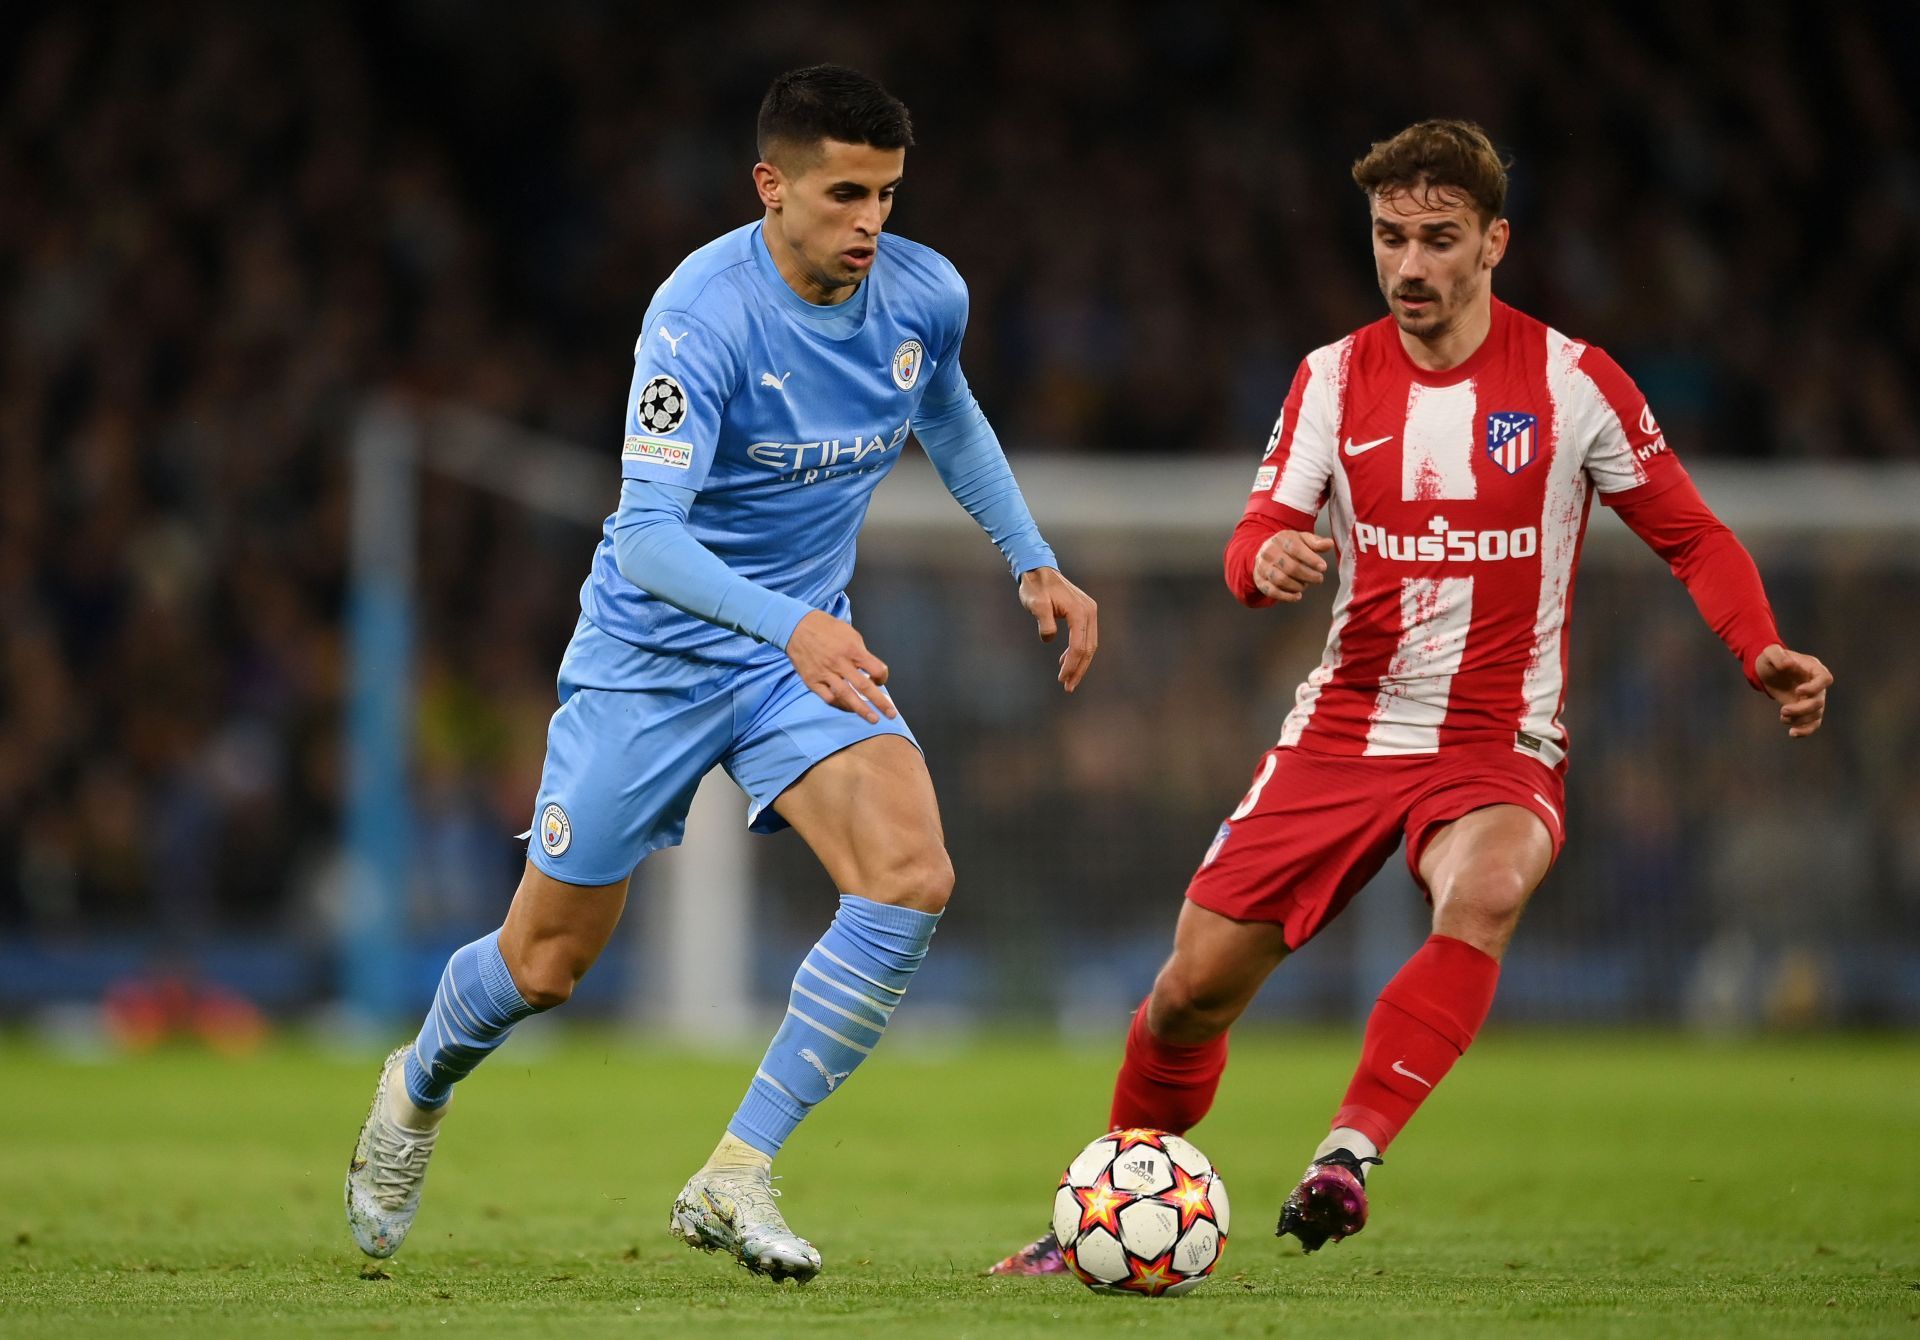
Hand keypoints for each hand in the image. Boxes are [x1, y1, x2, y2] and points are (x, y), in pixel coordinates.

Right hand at [785, 611, 895, 723]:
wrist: (796, 627)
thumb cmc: (826, 628)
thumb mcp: (850, 633)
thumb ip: (861, 652)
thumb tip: (871, 670)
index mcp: (852, 649)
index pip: (875, 669)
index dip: (882, 677)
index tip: (880, 680)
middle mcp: (839, 663)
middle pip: (864, 687)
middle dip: (880, 702)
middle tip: (891, 714)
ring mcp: (825, 674)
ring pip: (846, 696)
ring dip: (861, 710)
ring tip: (873, 719)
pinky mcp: (812, 681)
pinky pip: (829, 698)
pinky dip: (841, 705)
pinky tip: (849, 708)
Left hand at [1018, 567, 1098, 691]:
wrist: (1038, 570)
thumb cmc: (1035, 587)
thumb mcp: (1036, 604)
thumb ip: (1044, 621)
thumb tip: (1050, 639)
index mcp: (1080, 612)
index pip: (1079, 646)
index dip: (1071, 665)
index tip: (1061, 680)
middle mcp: (1089, 612)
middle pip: (1088, 648)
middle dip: (1078, 669)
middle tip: (1068, 687)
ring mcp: (1089, 611)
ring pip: (1089, 644)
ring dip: (1079, 663)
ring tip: (1067, 680)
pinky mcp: (1085, 612)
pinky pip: (1085, 637)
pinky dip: (1077, 651)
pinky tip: (1064, 661)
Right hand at [1254, 529, 1333, 601]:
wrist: (1265, 551)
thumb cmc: (1288, 546)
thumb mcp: (1302, 539)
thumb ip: (1316, 542)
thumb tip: (1329, 544)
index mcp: (1281, 539)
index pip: (1296, 549)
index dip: (1311, 559)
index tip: (1323, 567)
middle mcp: (1269, 552)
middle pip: (1290, 567)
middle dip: (1308, 575)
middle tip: (1319, 578)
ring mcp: (1263, 567)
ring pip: (1281, 580)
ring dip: (1298, 586)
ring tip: (1306, 585)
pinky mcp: (1260, 581)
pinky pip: (1272, 591)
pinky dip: (1287, 596)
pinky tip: (1297, 596)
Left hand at [1755, 644, 1831, 737]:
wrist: (1767, 670)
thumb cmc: (1770, 659)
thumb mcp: (1770, 652)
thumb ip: (1778, 655)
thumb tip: (1789, 665)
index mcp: (1813, 668)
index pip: (1825, 679)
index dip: (1814, 688)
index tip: (1798, 691)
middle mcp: (1817, 685)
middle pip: (1819, 701)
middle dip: (1801, 709)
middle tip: (1782, 710)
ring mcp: (1813, 698)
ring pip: (1816, 714)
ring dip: (1800, 720)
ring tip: (1782, 717)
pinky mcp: (1805, 709)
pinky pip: (1813, 723)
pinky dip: (1805, 730)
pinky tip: (1792, 733)